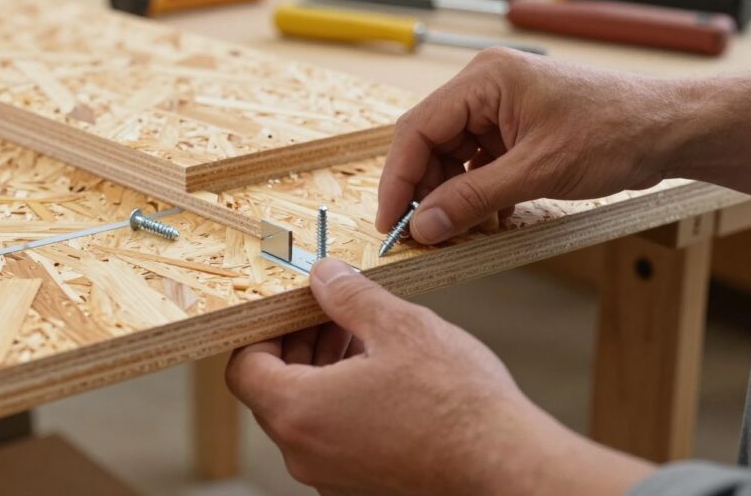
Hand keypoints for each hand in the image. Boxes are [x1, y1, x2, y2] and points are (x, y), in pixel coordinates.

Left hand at [226, 259, 652, 495]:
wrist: (506, 468)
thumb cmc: (455, 402)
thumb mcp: (399, 326)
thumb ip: (348, 297)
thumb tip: (322, 276)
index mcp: (299, 411)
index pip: (244, 369)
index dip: (261, 332)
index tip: (291, 309)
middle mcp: (304, 454)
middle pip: (273, 391)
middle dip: (297, 346)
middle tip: (331, 313)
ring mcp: (331, 477)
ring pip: (306, 415)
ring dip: (323, 373)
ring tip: (365, 338)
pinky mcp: (361, 488)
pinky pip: (333, 439)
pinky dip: (344, 403)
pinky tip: (384, 376)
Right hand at [377, 48, 695, 242]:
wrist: (669, 129)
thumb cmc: (616, 131)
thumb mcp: (536, 172)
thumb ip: (472, 200)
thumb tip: (423, 226)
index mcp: (485, 79)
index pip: (417, 130)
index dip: (398, 179)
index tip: (391, 221)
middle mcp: (485, 86)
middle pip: (430, 144)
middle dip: (425, 191)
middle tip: (423, 234)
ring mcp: (500, 107)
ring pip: (452, 158)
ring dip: (453, 197)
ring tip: (464, 228)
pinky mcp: (515, 128)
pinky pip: (478, 164)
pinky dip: (478, 193)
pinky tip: (491, 216)